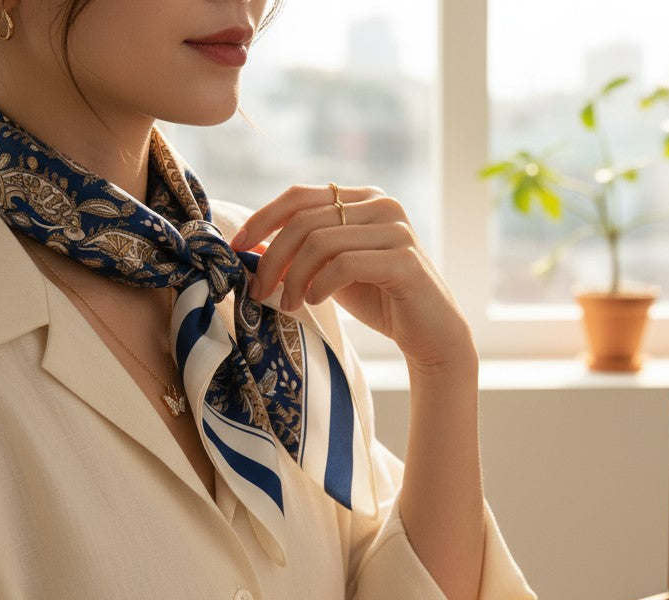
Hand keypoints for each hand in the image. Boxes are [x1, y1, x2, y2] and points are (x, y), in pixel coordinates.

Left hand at [230, 184, 472, 368]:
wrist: (432, 335)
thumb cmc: (383, 301)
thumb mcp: (333, 271)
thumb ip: (302, 252)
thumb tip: (250, 243)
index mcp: (364, 199)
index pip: (299, 196)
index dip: (262, 219)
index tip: (236, 248)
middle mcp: (382, 204)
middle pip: (304, 220)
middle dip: (272, 257)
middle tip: (258, 291)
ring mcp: (396, 230)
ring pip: (320, 241)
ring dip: (293, 277)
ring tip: (289, 305)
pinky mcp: (404, 260)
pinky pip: (345, 264)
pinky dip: (321, 284)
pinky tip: (314, 302)